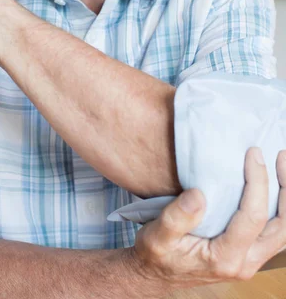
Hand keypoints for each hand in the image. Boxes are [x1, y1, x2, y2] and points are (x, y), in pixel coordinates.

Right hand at [127, 147, 285, 296]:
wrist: (156, 275)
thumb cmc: (156, 254)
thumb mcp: (156, 236)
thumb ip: (176, 218)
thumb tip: (198, 194)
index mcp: (225, 257)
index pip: (253, 217)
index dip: (257, 182)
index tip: (253, 154)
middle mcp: (244, 262)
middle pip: (281, 225)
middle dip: (284, 187)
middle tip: (279, 155)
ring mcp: (250, 260)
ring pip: (283, 231)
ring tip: (281, 165)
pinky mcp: (249, 254)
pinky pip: (275, 233)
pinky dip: (280, 208)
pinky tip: (274, 187)